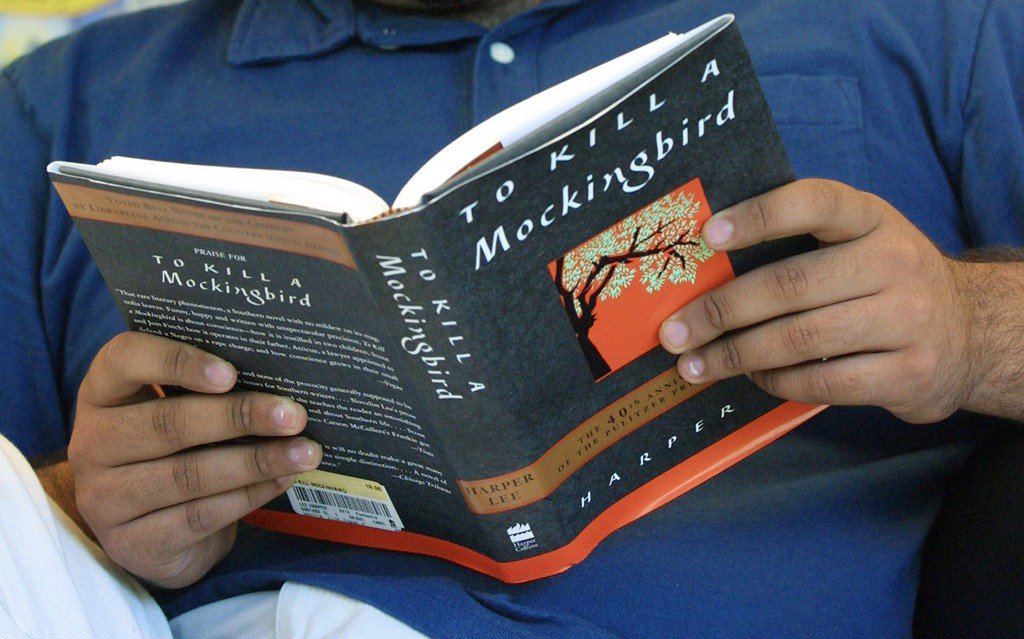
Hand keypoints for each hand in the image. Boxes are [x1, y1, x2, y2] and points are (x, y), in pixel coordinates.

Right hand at [68, 332, 321, 587]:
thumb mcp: (175, 409)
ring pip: (188, 475)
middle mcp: (92, 443)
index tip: (231, 373)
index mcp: (102, 393)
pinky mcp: (133, 543)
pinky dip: (248, 496)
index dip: (177, 362)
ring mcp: (106, 499)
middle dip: (239, 417)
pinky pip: (199, 516)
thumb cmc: (172, 449)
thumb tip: (282, 377)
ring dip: (256, 461)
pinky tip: (281, 481)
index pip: (125, 360)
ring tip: (304, 452)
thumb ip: (210, 389)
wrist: (148, 528)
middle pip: (168, 424)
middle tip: (293, 414)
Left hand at [659, 179, 982, 423]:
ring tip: (695, 365)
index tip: (708, 234)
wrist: (970, 333)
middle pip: (790, 285)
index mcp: (873, 219)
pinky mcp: (908, 374)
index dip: (759, 215)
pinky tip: (753, 377)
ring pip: (799, 339)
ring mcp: (906, 320)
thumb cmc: (885, 281)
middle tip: (675, 331)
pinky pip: (821, 382)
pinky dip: (776, 382)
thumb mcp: (859, 243)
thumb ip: (801, 243)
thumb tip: (705, 264)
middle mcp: (894, 262)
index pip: (815, 202)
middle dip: (720, 311)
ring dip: (735, 355)